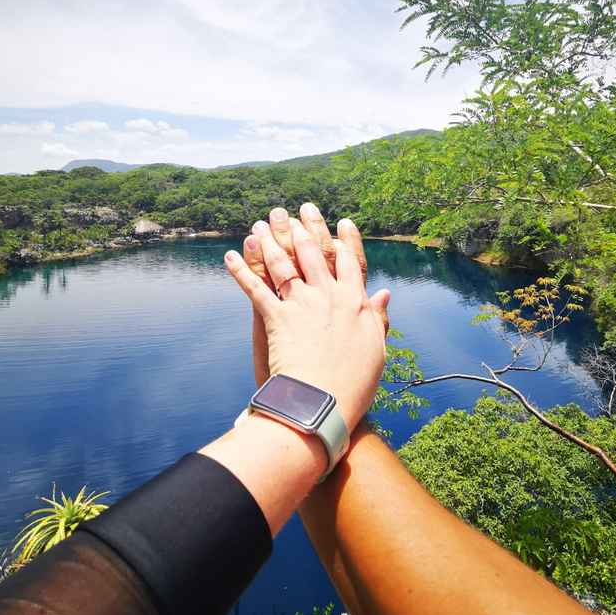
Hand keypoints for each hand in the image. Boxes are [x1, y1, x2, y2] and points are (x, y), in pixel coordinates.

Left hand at [242, 204, 389, 385]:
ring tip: (261, 225)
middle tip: (293, 211)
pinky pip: (255, 289)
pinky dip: (241, 271)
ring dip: (269, 242)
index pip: (350, 262)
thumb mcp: (376, 348)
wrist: (324, 403)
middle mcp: (328, 296)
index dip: (345, 240)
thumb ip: (378, 318)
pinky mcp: (276, 318)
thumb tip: (384, 293)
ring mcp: (301, 304)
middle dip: (302, 229)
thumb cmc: (354, 383)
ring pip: (283, 264)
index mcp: (355, 302)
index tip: (341, 222)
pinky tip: (231, 256)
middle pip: (313, 253)